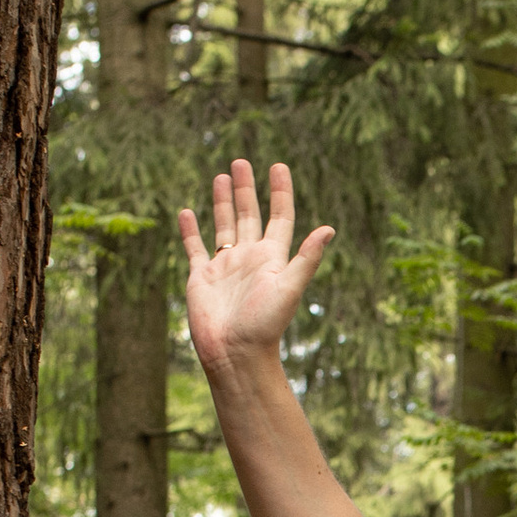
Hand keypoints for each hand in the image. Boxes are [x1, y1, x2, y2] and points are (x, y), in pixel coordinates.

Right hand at [180, 159, 335, 374]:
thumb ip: (307, 258)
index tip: (278, 166)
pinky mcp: (202, 278)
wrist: (235, 354)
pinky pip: (195, 248)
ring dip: (222, 202)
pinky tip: (187, 212)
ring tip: (220, 177)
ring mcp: (225, 268)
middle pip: (249, 215)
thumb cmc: (265, 325)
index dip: (280, 192)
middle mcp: (250, 259)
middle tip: (241, 162)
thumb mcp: (289, 288)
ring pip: (224, 226)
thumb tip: (329, 229)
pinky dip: (190, 231)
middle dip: (246, 189)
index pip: (279, 217)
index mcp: (272, 258)